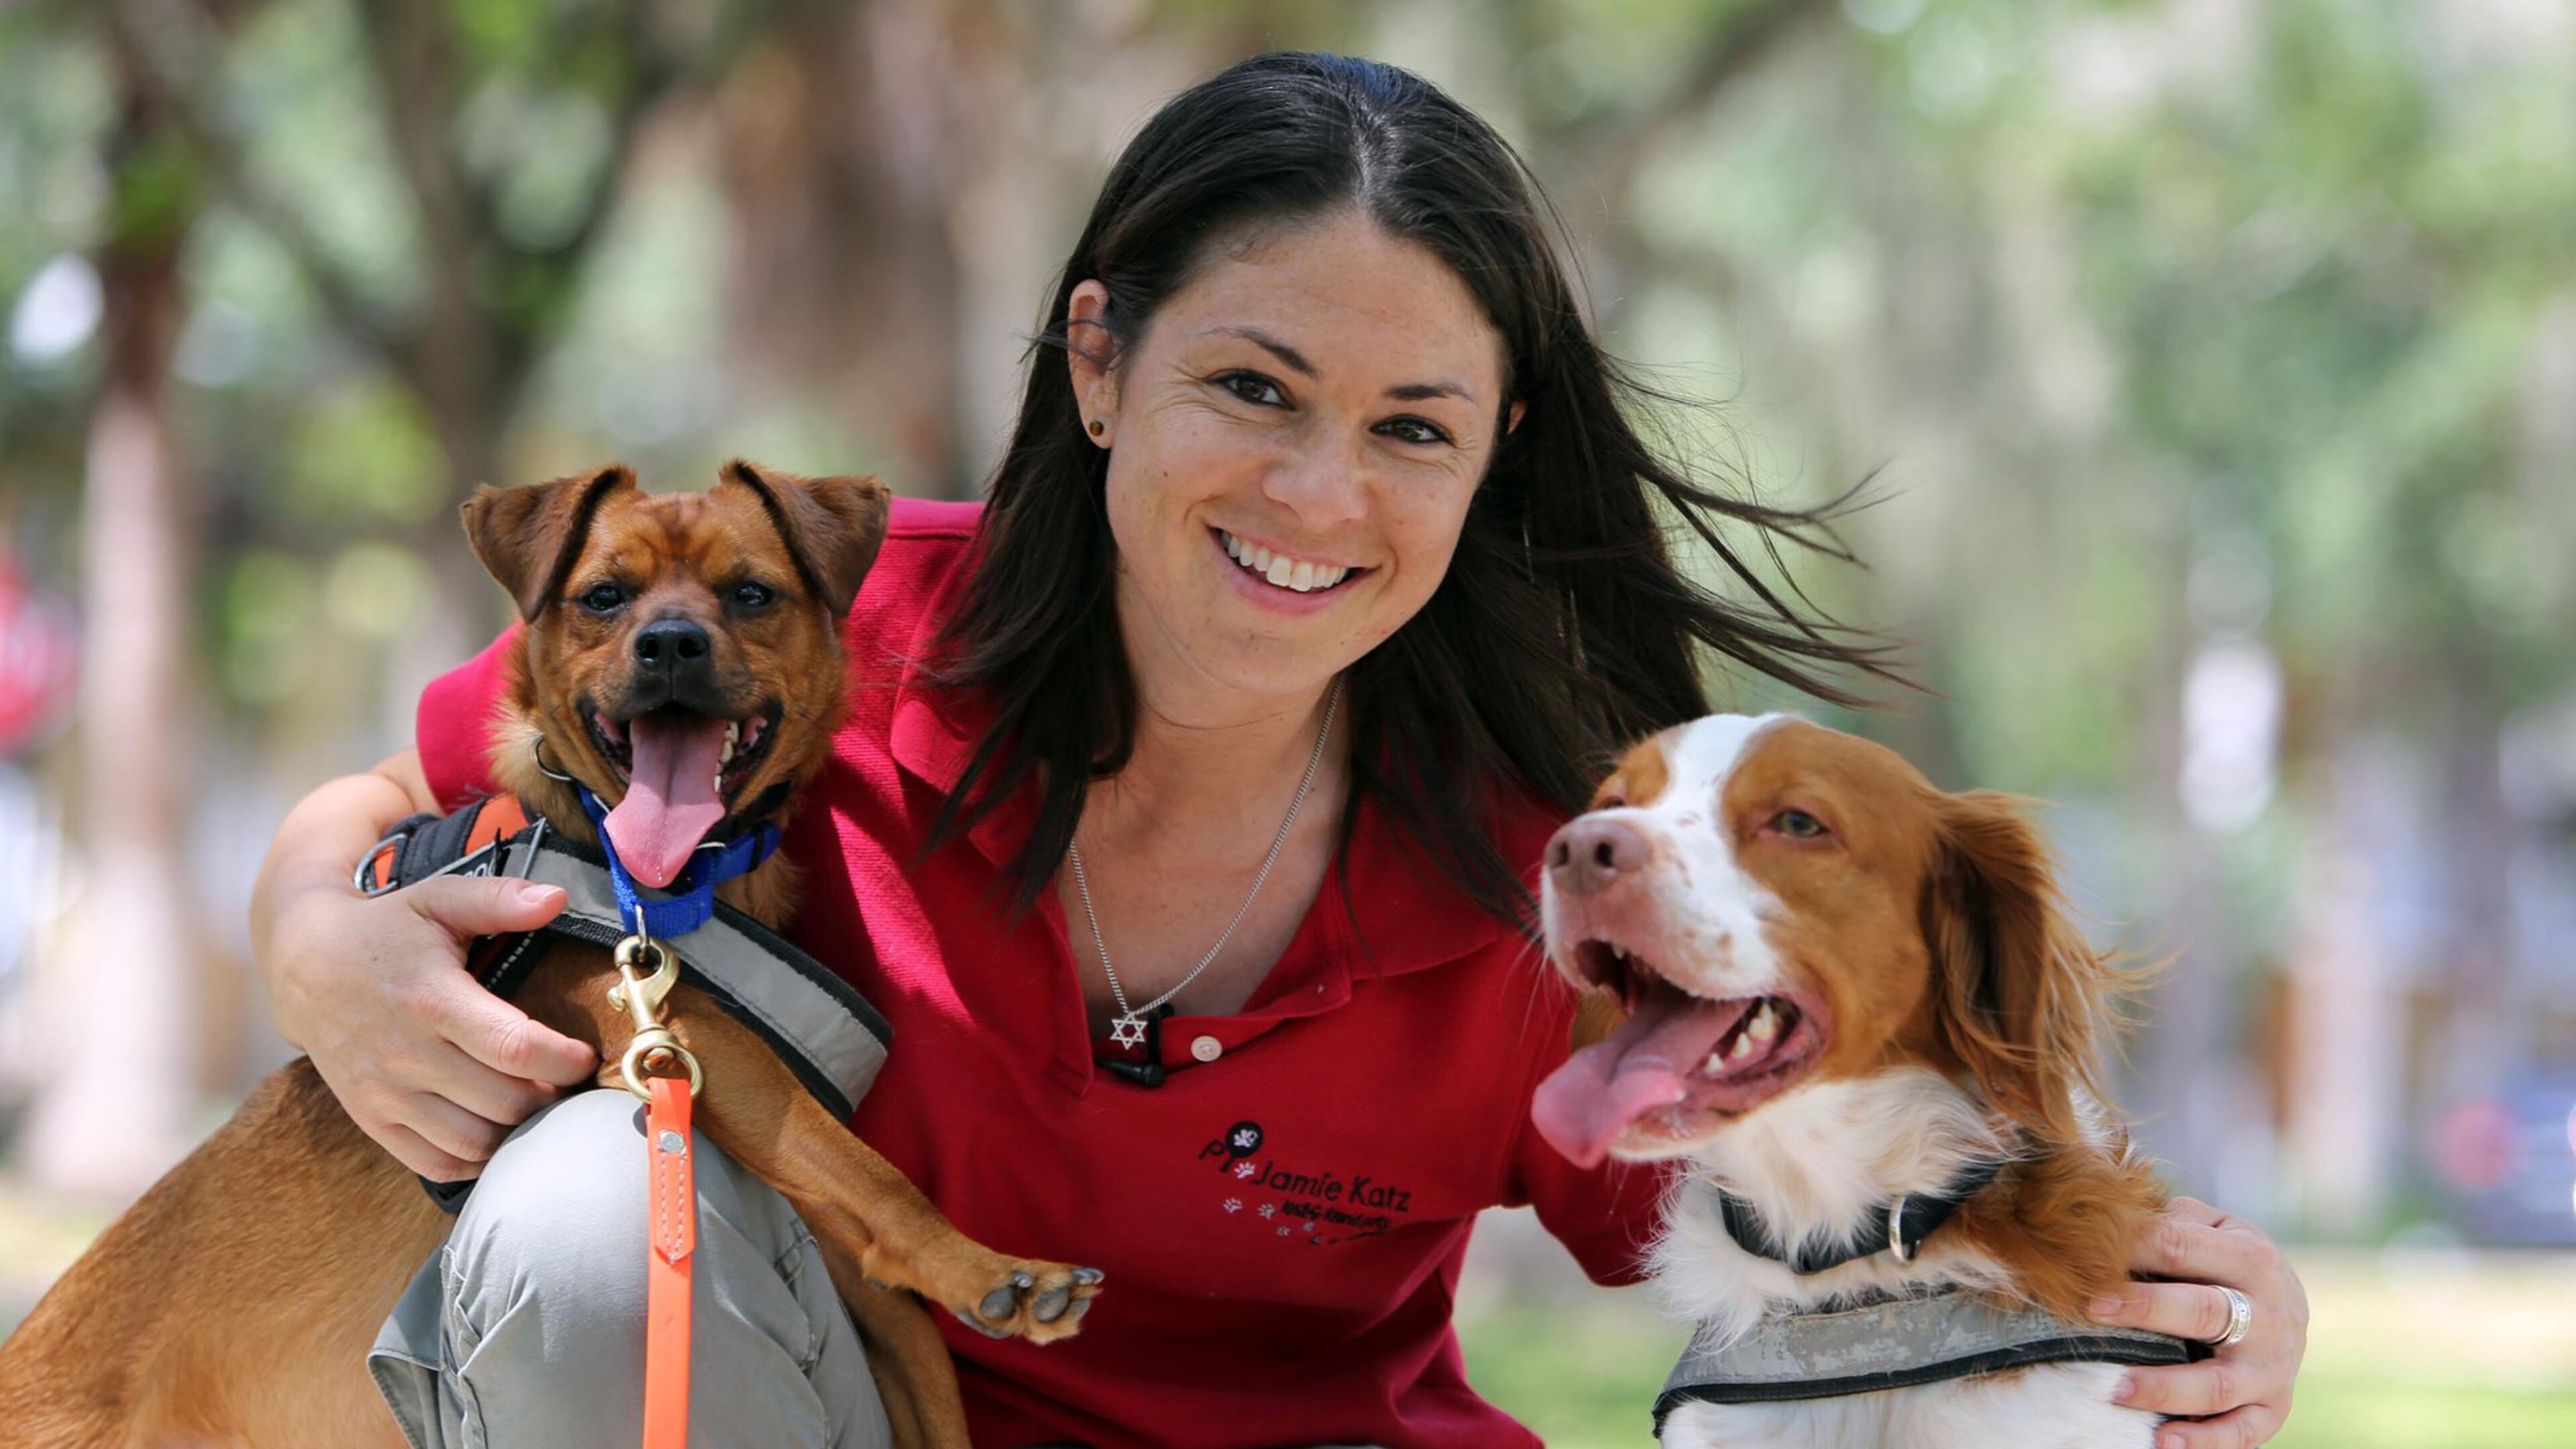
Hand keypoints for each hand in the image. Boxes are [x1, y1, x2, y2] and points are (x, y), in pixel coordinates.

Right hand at [267, 874, 597, 1179]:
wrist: (305, 968)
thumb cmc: (385, 932)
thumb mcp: (438, 900)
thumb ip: (499, 899)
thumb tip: (557, 898)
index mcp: (432, 1000)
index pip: (515, 1048)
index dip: (565, 1060)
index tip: (586, 1057)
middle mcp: (407, 1055)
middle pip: (504, 1102)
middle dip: (552, 1097)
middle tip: (569, 1083)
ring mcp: (386, 1094)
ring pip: (475, 1141)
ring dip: (519, 1132)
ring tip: (539, 1105)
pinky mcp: (372, 1120)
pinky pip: (437, 1163)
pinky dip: (478, 1159)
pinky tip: (499, 1131)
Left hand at [2088, 1195, 2308, 1447]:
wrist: (2288, 1307)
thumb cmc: (2225, 1260)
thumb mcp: (2212, 1227)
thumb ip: (2170, 1220)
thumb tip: (2107, 1215)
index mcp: (2251, 1258)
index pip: (2184, 1247)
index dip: (2134, 1248)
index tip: (2085, 1256)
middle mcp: (2269, 1315)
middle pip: (2204, 1312)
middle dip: (2145, 1309)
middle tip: (2091, 1308)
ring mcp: (2273, 1368)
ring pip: (2218, 1384)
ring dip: (2163, 1387)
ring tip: (2112, 1388)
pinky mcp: (2274, 1408)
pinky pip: (2242, 1431)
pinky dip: (2205, 1441)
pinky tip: (2162, 1442)